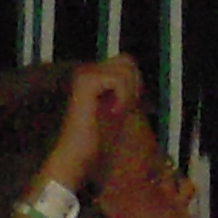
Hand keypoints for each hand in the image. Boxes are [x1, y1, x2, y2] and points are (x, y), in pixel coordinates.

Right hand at [36, 59, 141, 194]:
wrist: (77, 156)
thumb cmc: (97, 138)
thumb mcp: (118, 108)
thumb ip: (127, 90)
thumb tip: (140, 76)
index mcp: (90, 74)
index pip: (126, 62)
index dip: (134, 84)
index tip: (126, 107)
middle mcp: (85, 70)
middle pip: (127, 61)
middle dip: (133, 85)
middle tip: (122, 109)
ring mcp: (84, 74)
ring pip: (125, 69)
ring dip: (127, 94)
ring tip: (115, 113)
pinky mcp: (86, 81)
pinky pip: (118, 80)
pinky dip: (122, 98)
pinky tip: (112, 114)